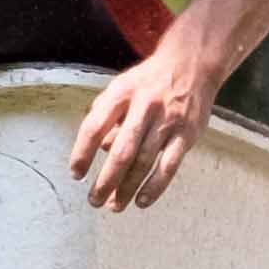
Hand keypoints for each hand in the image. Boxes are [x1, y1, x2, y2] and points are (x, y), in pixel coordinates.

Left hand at [67, 45, 221, 210]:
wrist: (192, 63)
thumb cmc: (150, 80)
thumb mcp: (121, 87)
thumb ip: (105, 115)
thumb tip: (98, 149)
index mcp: (122, 93)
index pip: (94, 126)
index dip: (82, 153)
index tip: (76, 174)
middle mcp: (144, 107)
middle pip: (121, 151)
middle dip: (105, 180)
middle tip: (94, 200)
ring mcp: (168, 121)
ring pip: (144, 162)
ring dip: (127, 188)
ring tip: (114, 205)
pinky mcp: (187, 134)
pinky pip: (169, 165)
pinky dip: (155, 187)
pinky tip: (142, 201)